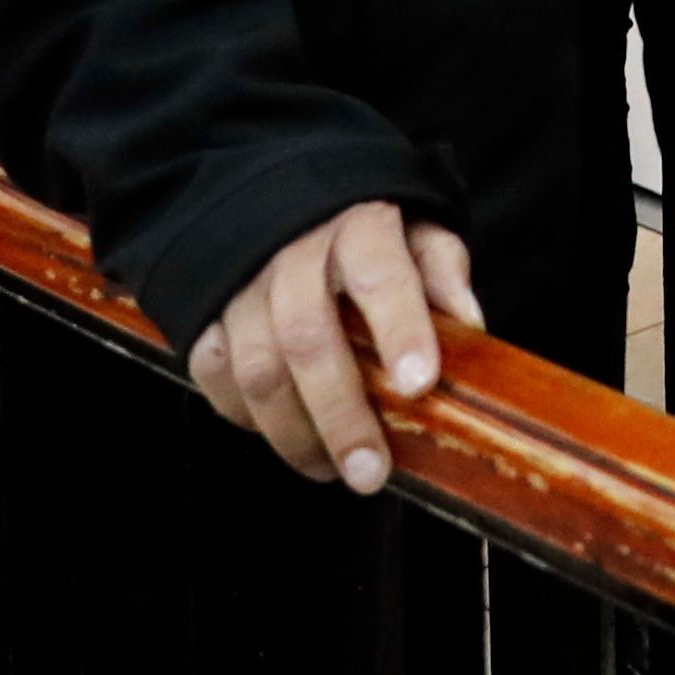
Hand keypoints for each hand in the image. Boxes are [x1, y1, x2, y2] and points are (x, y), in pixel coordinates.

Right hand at [187, 201, 480, 491]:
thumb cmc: (369, 232)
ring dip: (294, 433)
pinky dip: (245, 416)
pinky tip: (287, 436)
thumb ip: (442, 272)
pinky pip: (213, 373)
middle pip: (307, 336)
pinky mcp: (205, 311)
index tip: (419, 383)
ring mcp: (242, 283)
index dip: (399, 328)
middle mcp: (292, 252)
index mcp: (359, 226)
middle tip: (370, 471)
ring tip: (334, 470)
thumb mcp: (419, 232)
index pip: (379, 273)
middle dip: (340, 413)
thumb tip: (468, 326)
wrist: (289, 202)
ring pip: (257, 366)